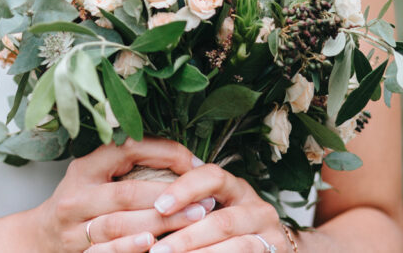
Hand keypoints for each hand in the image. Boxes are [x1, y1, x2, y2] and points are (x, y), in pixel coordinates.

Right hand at [25, 138, 216, 252]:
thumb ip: (128, 169)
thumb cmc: (80, 203)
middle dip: (170, 196)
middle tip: (206, 200)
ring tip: (194, 221)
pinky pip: (104, 249)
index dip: (164, 154)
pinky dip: (129, 247)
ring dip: (160, 223)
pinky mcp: (75, 248)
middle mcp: (77, 193)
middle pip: (127, 192)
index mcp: (86, 167)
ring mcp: (74, 223)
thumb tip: (184, 162)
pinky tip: (152, 245)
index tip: (195, 165)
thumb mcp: (95, 177)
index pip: (127, 150)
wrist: (40, 236)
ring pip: (119, 223)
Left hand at [145, 163, 286, 251]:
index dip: (185, 189)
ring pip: (236, 247)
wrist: (271, 249)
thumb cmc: (225, 226)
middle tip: (158, 250)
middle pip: (221, 221)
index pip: (212, 177)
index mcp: (235, 188)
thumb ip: (189, 207)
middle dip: (186, 238)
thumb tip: (150, 211)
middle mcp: (257, 207)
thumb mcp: (212, 210)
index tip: (159, 207)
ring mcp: (271, 234)